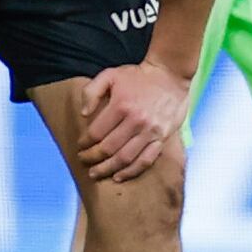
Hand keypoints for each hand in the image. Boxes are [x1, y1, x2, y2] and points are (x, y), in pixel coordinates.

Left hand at [76, 58, 185, 182]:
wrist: (170, 75)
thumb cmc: (138, 76)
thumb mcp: (110, 74)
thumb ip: (92, 91)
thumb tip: (84, 114)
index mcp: (121, 105)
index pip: (97, 132)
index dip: (85, 142)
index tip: (80, 146)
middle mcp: (136, 121)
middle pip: (109, 148)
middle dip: (92, 158)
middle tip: (84, 161)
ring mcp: (150, 132)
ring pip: (125, 158)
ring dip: (108, 169)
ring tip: (96, 173)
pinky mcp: (162, 138)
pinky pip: (145, 160)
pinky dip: (131, 172)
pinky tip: (119, 176)